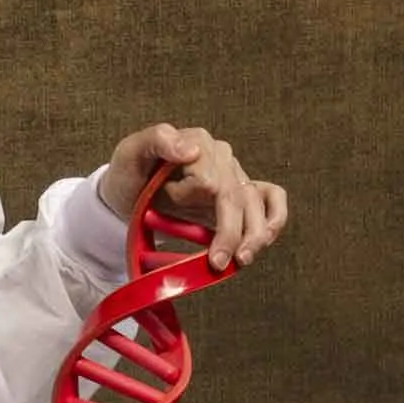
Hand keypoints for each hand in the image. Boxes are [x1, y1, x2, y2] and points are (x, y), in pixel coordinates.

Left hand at [95, 124, 288, 272]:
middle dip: (230, 231)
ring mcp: (233, 174)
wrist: (130, 192)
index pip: (208, 179)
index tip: (164, 209)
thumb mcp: (129, 154)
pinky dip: (275, 218)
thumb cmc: (129, 174)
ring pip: (255, 202)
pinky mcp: (241, 192)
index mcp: (196, 141)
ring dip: (253, 234)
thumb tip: (190, 148)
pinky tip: (266, 239)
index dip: (188, 199)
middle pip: (235, 195)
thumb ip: (156, 141)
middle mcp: (220, 156)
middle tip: (218, 261)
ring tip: (241, 260)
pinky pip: (271, 198)